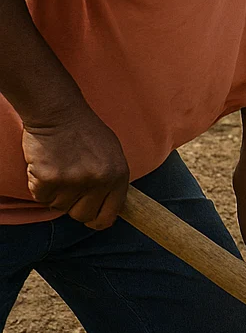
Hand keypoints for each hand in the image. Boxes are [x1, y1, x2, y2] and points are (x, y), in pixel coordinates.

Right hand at [22, 102, 129, 228]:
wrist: (59, 113)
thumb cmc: (85, 131)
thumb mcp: (112, 155)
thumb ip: (111, 181)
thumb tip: (109, 206)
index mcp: (118, 175)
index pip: (109, 215)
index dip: (97, 220)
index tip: (91, 218)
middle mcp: (98, 181)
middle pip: (82, 215)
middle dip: (74, 206)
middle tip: (70, 185)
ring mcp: (73, 181)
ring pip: (60, 207)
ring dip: (57, 193)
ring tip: (61, 167)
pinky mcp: (49, 180)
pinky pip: (42, 197)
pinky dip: (40, 186)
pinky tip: (47, 166)